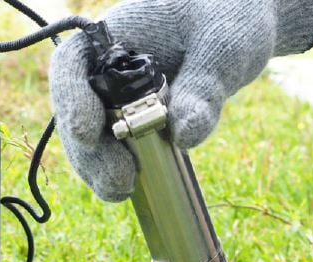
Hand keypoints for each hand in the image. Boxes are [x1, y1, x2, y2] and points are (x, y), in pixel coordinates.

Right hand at [49, 0, 312, 200]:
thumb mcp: (223, 47)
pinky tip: (131, 189)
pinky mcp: (134, 122)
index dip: (71, 98)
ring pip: (91, 138)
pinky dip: (119, 169)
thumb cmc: (229, 19)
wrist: (241, 25)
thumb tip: (183, 138)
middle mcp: (106, 67)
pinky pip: (116, 149)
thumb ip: (204, 88)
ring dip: (100, 168)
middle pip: (76, 110)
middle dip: (89, 151)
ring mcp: (117, 97)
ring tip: (121, 191)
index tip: (87, 133)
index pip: (73, 64)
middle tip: (118, 180)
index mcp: (115, 35)